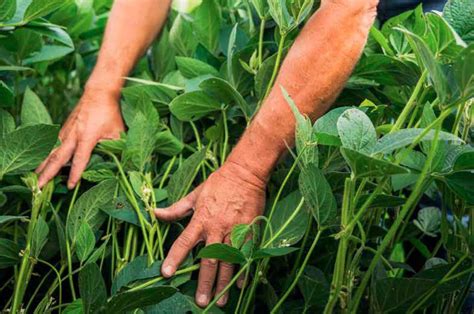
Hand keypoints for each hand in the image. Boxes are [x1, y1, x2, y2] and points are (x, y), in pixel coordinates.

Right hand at [37, 89, 124, 188]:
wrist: (98, 92)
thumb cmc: (109, 112)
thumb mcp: (118, 131)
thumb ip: (116, 147)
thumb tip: (121, 162)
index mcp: (86, 137)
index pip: (79, 160)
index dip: (75, 174)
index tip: (70, 186)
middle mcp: (72, 135)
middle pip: (57, 158)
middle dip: (47, 173)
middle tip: (38, 186)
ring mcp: (66, 131)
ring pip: (52, 151)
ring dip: (42, 164)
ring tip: (35, 176)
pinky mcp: (64, 127)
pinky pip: (54, 144)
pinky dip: (47, 154)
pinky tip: (42, 161)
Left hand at [154, 161, 265, 306]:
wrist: (245, 174)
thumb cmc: (218, 182)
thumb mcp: (195, 194)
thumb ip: (176, 209)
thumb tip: (154, 213)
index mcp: (201, 219)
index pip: (184, 243)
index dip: (174, 259)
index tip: (166, 274)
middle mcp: (216, 229)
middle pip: (208, 260)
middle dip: (204, 283)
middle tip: (201, 302)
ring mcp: (234, 231)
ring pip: (228, 262)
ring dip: (224, 283)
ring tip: (220, 301)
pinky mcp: (249, 231)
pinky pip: (245, 255)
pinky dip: (243, 270)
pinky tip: (240, 284)